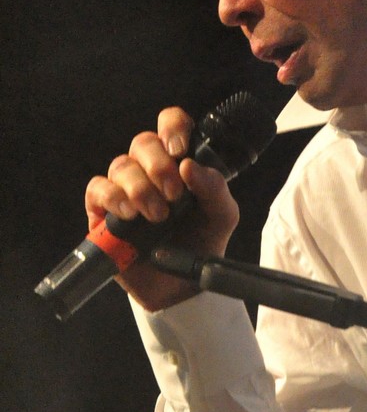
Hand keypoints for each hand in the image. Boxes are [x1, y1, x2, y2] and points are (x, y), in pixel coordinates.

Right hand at [84, 107, 239, 311]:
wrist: (183, 286)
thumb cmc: (201, 244)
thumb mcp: (222, 216)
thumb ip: (215, 189)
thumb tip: (190, 165)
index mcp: (178, 163)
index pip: (170, 124)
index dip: (172, 126)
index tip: (179, 148)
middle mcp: (149, 170)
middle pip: (143, 142)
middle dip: (158, 165)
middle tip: (173, 194)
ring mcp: (124, 189)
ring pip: (121, 165)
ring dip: (140, 188)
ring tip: (157, 216)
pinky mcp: (103, 211)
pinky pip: (98, 189)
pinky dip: (113, 197)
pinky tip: (129, 214)